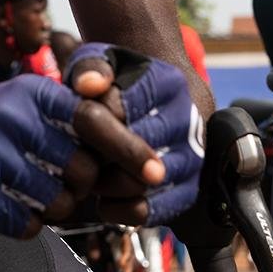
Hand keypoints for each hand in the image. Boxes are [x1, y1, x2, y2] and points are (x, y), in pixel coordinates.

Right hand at [0, 74, 163, 238]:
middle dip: (85, 188)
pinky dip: (29, 225)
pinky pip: (22, 221)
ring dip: (59, 210)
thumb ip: (73, 120)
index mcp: (32, 91)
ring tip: (44, 201)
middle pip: (80, 167)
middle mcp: (10, 115)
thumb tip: (133, 154)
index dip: (127, 147)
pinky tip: (19, 212)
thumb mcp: (29, 105)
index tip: (153, 172)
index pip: (92, 118)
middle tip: (72, 188)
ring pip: (55, 200)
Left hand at [65, 43, 204, 225]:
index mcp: (168, 82)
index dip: (94, 124)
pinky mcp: (193, 184)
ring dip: (114, 186)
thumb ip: (91, 67)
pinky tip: (107, 201)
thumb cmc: (122, 79)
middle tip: (78, 160)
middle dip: (102, 157)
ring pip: (152, 181)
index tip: (77, 128)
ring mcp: (195, 153)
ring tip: (91, 178)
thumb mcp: (102, 60)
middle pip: (140, 147)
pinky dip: (130, 211)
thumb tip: (88, 85)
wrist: (158, 97)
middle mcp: (189, 117)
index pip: (124, 109)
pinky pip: (163, 209)